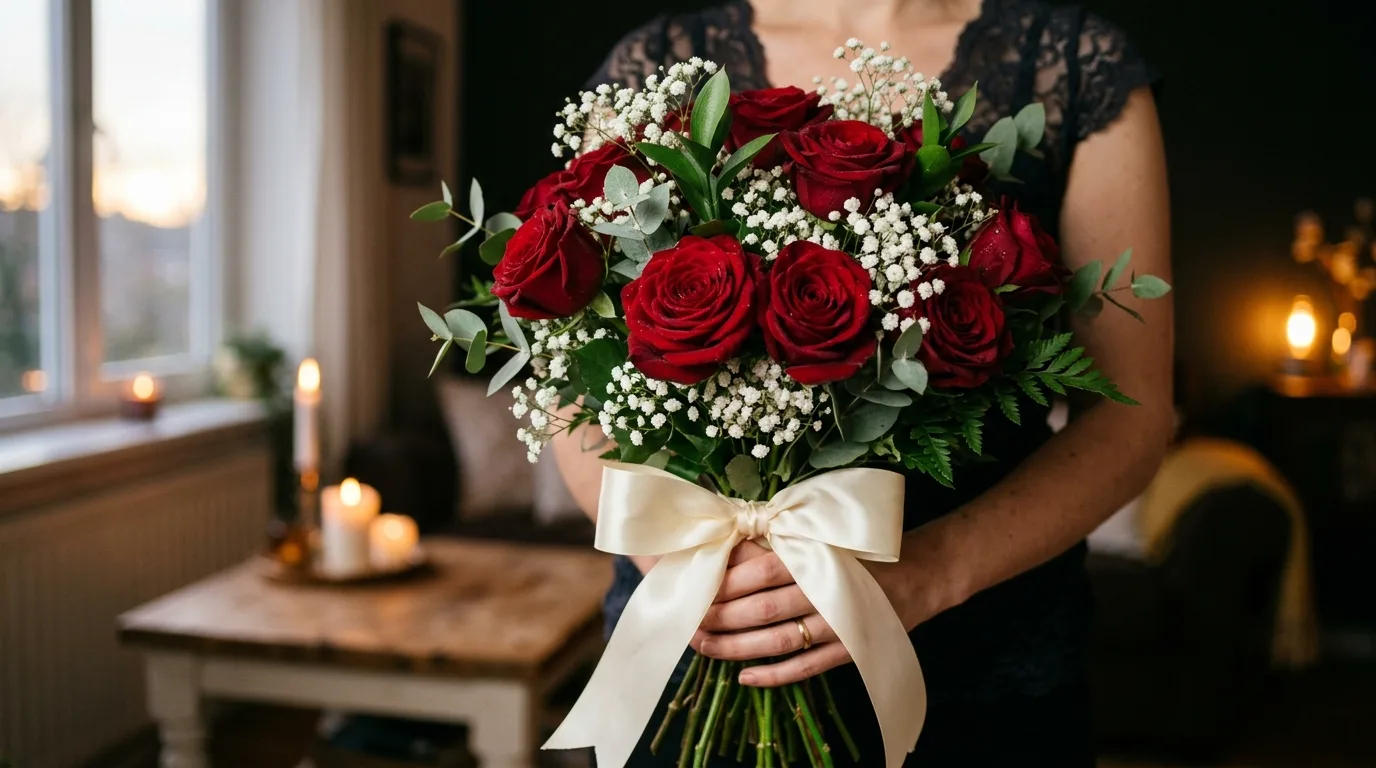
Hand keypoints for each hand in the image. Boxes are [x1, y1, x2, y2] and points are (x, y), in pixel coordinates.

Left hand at [691, 526, 962, 687]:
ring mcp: (837, 623)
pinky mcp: (848, 650)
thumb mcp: (820, 535)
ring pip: (778, 640)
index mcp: (816, 555)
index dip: (726, 582)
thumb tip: (727, 547)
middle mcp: (825, 590)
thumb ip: (778, 542)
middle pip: (762, 606)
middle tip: (687, 620)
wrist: (919, 573)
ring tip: (703, 646)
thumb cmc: (859, 549)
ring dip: (736, 646)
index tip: (695, 588)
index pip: (762, 569)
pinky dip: (774, 675)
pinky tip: (745, 676)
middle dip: (720, 616)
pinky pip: (806, 667)